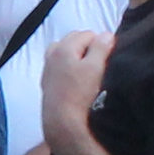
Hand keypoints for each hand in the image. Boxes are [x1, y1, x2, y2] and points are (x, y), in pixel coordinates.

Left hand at [39, 29, 110, 148]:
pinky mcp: (46, 81)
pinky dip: (68, 67)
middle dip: (87, 47)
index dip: (100, 44)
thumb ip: (101, 47)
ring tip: (87, 71)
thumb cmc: (79, 93)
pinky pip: (59, 65)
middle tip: (98, 64)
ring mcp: (47, 67)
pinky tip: (76, 80)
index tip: (106, 58)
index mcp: (64, 47)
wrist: (61, 120)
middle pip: (74, 40)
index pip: (87, 34)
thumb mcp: (95, 67)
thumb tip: (107, 34)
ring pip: (65, 52)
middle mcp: (52, 54)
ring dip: (76, 56)